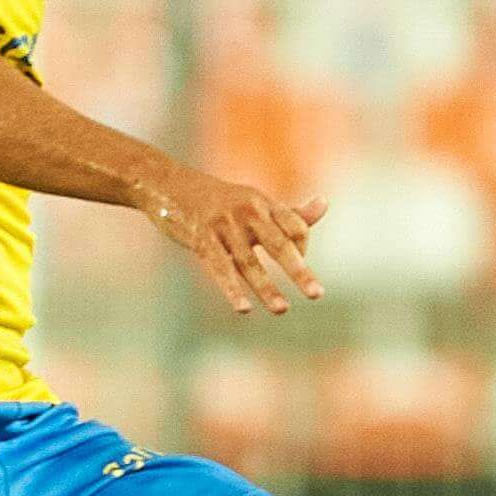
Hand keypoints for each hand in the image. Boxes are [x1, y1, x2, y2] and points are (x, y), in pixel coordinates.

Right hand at [146, 165, 324, 314]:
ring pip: (248, 262)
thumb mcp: (256, 202)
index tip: (300, 262)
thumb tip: (324, 203)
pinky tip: (243, 308)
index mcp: (263, 203)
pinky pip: (219, 268)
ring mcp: (223, 225)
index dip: (304, 246)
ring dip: (266, 288)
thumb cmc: (221, 201)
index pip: (295, 226)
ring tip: (282, 309)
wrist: (170, 185)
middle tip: (316, 294)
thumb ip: (290, 213)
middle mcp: (247, 212)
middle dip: (298, 270)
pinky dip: (232, 289)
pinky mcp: (201, 239)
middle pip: (278, 244)